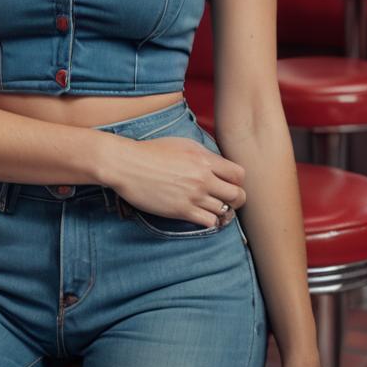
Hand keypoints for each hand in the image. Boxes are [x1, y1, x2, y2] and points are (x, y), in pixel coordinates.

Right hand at [102, 134, 245, 228]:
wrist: (127, 164)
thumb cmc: (151, 151)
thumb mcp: (181, 144)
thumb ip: (203, 155)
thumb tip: (217, 164)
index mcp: (204, 159)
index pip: (239, 174)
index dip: (237, 181)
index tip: (229, 183)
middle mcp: (203, 178)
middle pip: (237, 195)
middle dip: (236, 199)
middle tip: (227, 200)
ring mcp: (193, 196)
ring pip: (224, 211)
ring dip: (221, 211)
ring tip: (212, 208)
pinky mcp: (182, 211)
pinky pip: (209, 222)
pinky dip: (209, 221)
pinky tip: (201, 215)